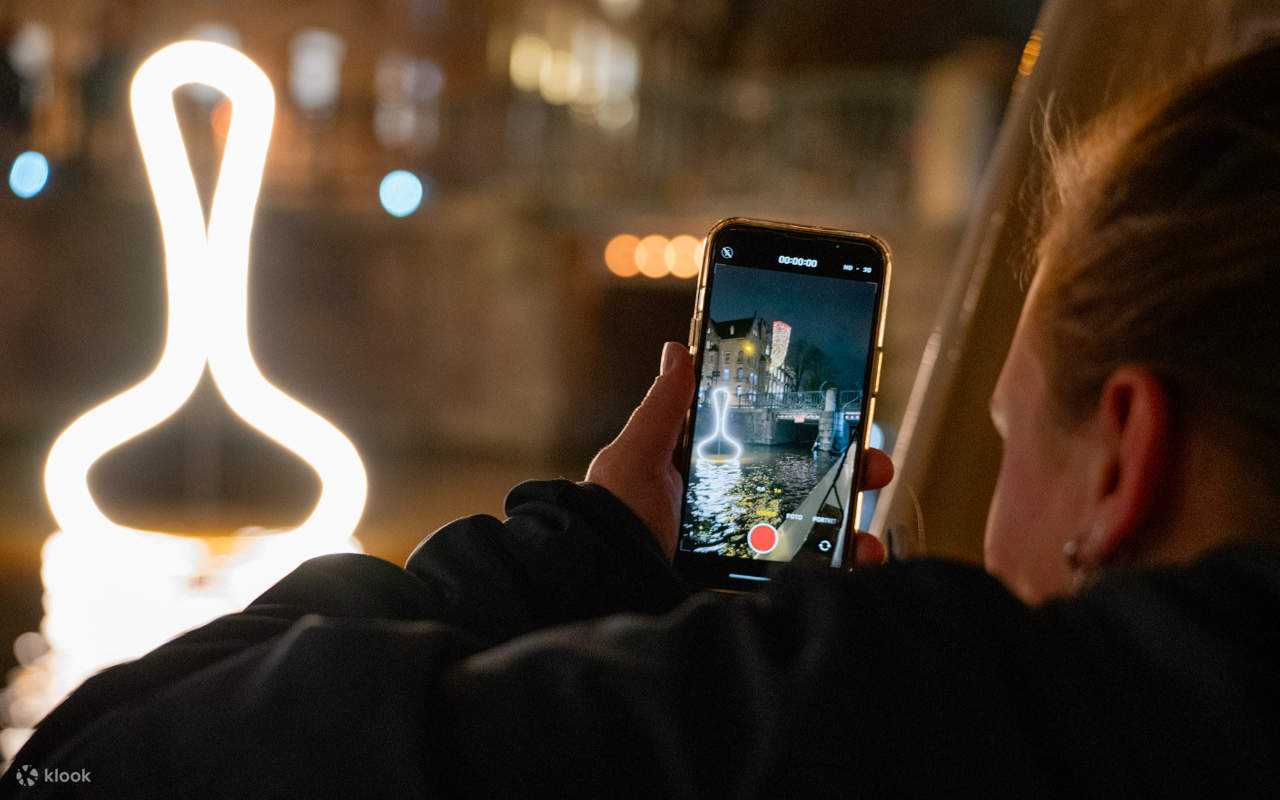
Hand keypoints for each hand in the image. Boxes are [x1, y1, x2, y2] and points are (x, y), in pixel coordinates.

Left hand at [587, 341, 895, 563]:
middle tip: (874, 466)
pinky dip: (832, 571)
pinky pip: (794, 576)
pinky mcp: (741, 581)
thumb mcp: (635, 455)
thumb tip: (679, 349)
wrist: (601, 580)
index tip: (846, 421)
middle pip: (799, 485)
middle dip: (845, 475)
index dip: (808, 434)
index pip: (766, 443)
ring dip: (848, 526)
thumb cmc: (612, 516)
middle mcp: (726, 507)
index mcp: (702, 471)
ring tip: (868, 528)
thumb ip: (664, 407)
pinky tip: (859, 564)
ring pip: (806, 531)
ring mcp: (737, 546)